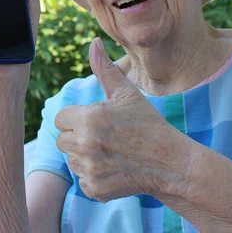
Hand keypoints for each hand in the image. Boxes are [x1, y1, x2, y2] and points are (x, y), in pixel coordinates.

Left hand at [54, 38, 193, 202]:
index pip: (61, 118)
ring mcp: (90, 169)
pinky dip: (94, 177)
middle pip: (62, 140)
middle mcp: (85, 144)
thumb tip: (93, 42)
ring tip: (111, 152)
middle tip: (105, 137)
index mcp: (89, 118)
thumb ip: (105, 70)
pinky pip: (82, 180)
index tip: (97, 121)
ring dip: (85, 157)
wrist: (171, 163)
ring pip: (71, 160)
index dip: (77, 118)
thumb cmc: (148, 124)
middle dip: (79, 137)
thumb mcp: (127, 94)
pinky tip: (114, 169)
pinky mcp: (95, 189)